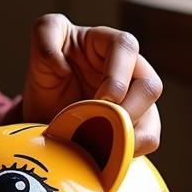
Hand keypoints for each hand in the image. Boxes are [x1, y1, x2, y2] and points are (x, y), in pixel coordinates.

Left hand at [20, 13, 161, 155]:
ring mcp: (135, 100)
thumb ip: (45, 35)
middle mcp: (130, 70)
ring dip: (132, 136)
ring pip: (152, 120)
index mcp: (108, 43)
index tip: (102, 98)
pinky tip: (106, 155)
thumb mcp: (40, 40)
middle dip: (129, 109)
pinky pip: (145, 141)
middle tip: (103, 125)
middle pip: (150, 86)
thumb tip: (60, 64)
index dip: (117, 74)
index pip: (126, 47)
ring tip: (106, 146)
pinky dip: (129, 151)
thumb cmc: (47, 65)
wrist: (43, 104)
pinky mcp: (133, 125)